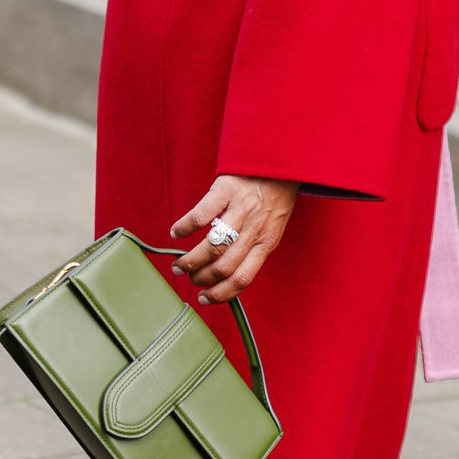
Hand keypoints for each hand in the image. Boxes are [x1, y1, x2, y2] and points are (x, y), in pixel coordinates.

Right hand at [170, 174, 298, 303]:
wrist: (281, 160)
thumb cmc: (275, 196)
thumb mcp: (273, 227)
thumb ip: (254, 248)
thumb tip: (227, 275)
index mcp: (266, 242)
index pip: (243, 278)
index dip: (220, 294)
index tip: (204, 298)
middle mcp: (255, 228)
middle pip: (223, 266)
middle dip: (201, 278)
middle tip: (188, 277)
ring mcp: (241, 209)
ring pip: (212, 246)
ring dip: (191, 260)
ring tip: (179, 264)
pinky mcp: (227, 189)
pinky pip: (201, 214)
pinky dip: (185, 227)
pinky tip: (177, 232)